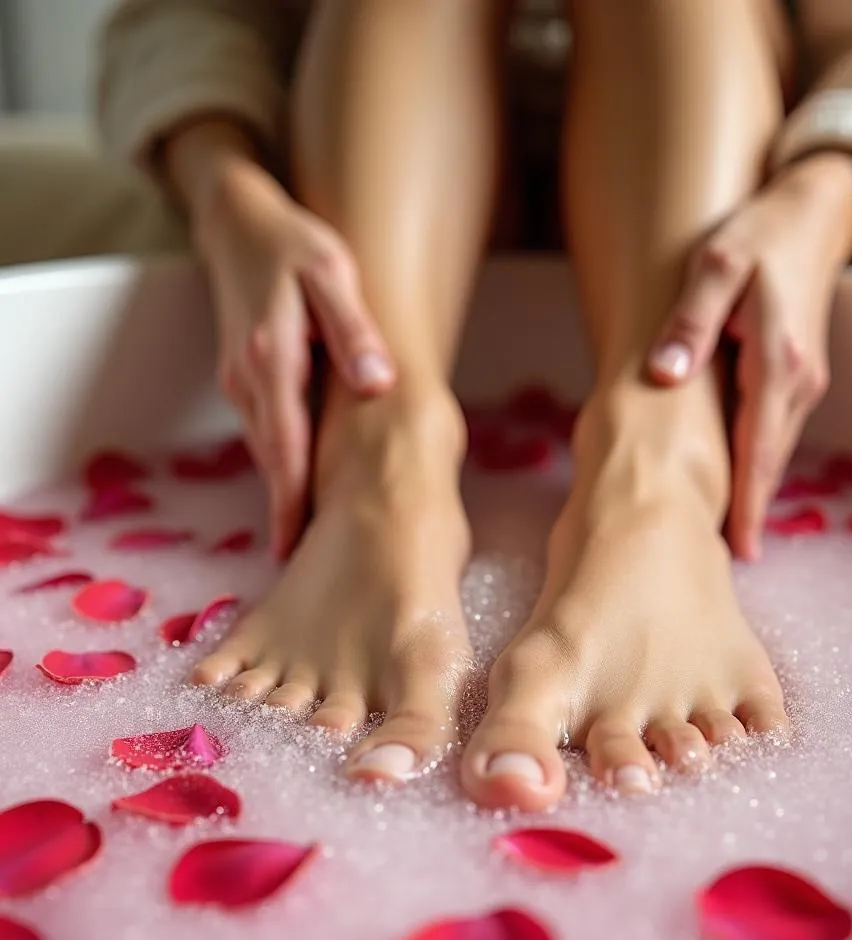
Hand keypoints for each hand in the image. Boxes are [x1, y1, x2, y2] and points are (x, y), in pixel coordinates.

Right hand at [195, 161, 394, 558]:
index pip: (285, 444)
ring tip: (314, 542)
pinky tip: (307, 488)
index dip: (291, 500)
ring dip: (287, 494)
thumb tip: (376, 383)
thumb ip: (353, 329)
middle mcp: (248, 379)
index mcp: (272, 357)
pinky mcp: (244, 380)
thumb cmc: (294, 245)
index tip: (296, 547)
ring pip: (268, 450)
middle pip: (273, 460)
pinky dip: (284, 465)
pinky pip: (268, 433)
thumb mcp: (332, 273)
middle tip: (312, 566)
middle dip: (289, 513)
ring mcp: (241, 382)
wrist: (239, 224)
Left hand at [646, 155, 851, 560]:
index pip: (759, 448)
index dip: (748, 504)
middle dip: (745, 512)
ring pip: (770, 452)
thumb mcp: (715, 265)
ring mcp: (802, 383)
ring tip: (715, 537)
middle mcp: (798, 382)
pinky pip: (770, 433)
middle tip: (714, 561)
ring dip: (748, 493)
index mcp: (778, 361)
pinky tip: (728, 484)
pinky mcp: (796, 379)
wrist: (813, 215)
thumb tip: (664, 375)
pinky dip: (752, 463)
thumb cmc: (759, 236)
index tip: (738, 552)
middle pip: (767, 462)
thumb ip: (690, 321)